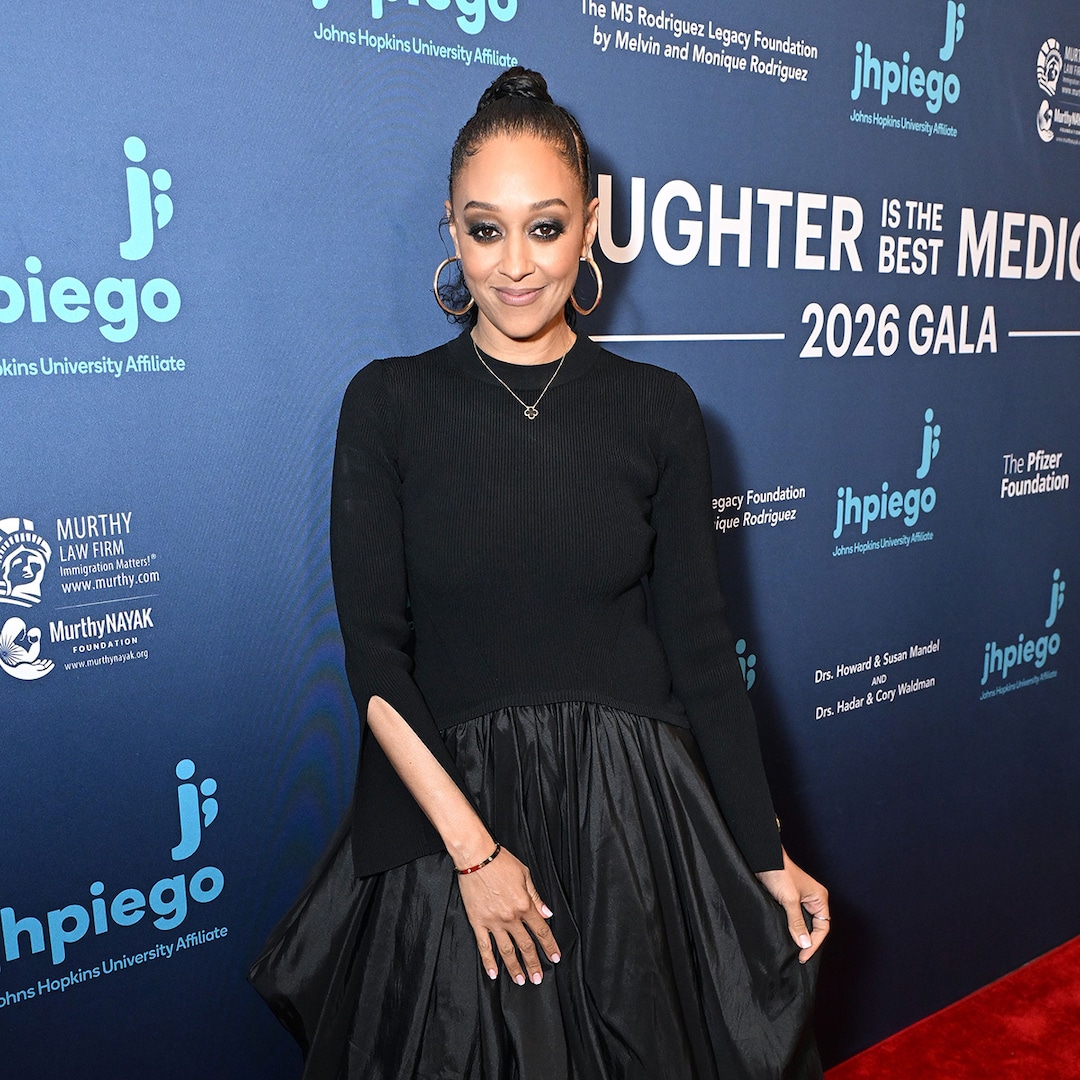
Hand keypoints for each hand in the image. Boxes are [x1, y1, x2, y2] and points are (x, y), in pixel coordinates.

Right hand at [456, 846, 560, 984]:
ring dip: (515, 967)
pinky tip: (493, 973)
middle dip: (534, 963)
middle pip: (526, 945)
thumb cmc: (501, 862)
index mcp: (524, 905)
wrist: (476, 857)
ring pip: (507, 950)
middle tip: (538, 978)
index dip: (549, 945)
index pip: (541, 930)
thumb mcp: (525, 875)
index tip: (555, 957)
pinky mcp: (478, 922)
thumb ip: (536, 897)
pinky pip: (484, 946)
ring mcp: (493, 922)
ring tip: (520, 980)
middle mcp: (511, 917)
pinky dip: (488, 962)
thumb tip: (547, 914)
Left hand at [756, 847, 829, 963]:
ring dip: (800, 935)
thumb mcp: (789, 900)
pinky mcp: (789, 900)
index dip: (814, 943)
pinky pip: (795, 919)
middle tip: (799, 956)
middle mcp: (813, 900)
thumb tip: (805, 944)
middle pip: (815, 927)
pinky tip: (786, 936)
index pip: (823, 928)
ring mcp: (801, 900)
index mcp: (819, 898)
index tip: (803, 955)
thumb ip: (797, 923)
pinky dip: (792, 928)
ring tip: (794, 950)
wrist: (762, 859)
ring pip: (805, 924)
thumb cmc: (779, 872)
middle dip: (808, 942)